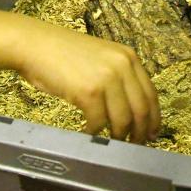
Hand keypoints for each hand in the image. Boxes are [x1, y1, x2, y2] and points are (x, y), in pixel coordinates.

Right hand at [14, 17, 159, 143]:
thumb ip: (118, 77)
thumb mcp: (101, 58)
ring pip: (123, 119)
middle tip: (134, 145)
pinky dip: (94, 132)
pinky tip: (88, 133)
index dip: (154, 117)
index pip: (151, 94)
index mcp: (128, 57)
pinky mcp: (89, 92)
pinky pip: (99, 122)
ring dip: (118, 136)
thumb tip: (131, 110)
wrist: (36, 44)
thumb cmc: (63, 53)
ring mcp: (106, 79)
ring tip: (111, 142)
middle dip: (140, 132)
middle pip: (141, 109)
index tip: (152, 133)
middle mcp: (122, 66)